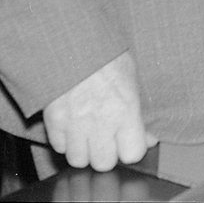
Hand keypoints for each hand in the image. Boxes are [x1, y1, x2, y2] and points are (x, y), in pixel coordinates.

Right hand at [42, 51, 156, 171]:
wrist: (74, 39)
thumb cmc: (107, 54)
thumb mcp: (133, 77)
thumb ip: (140, 110)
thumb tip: (149, 136)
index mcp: (125, 109)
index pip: (133, 153)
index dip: (132, 148)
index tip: (131, 139)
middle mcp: (100, 122)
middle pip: (104, 163)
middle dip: (107, 153)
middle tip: (108, 137)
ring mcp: (74, 123)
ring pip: (79, 160)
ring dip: (84, 150)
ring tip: (89, 132)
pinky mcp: (53, 121)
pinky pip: (59, 147)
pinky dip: (65, 141)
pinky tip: (72, 125)